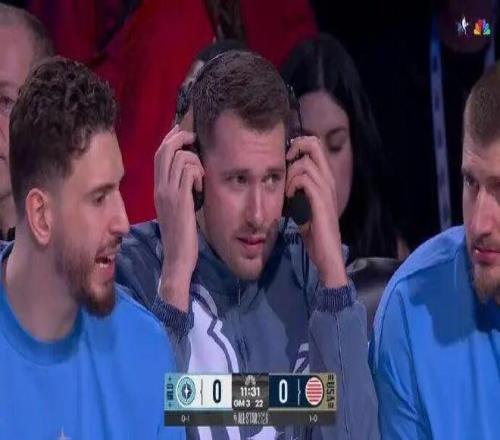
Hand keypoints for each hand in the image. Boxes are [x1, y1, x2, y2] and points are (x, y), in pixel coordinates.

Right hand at [154, 124, 203, 310]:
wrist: (177, 257)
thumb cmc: (181, 235)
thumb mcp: (176, 209)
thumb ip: (179, 190)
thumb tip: (191, 174)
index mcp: (158, 189)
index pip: (159, 154)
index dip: (170, 138)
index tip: (184, 133)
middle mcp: (160, 188)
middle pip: (165, 149)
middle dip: (182, 137)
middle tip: (196, 140)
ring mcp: (168, 193)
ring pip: (179, 157)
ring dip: (195, 161)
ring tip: (201, 177)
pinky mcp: (180, 200)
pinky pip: (189, 171)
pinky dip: (198, 174)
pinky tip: (202, 188)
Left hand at [286, 136, 347, 287]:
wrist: (326, 253)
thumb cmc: (314, 233)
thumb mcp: (303, 206)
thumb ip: (297, 191)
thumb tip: (283, 180)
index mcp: (325, 180)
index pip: (315, 147)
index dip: (299, 145)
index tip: (286, 158)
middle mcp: (328, 181)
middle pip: (314, 144)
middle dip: (295, 147)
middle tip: (285, 162)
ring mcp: (326, 190)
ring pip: (306, 164)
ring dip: (290, 174)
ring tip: (287, 190)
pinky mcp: (321, 202)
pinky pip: (305, 180)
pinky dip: (293, 185)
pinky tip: (290, 197)